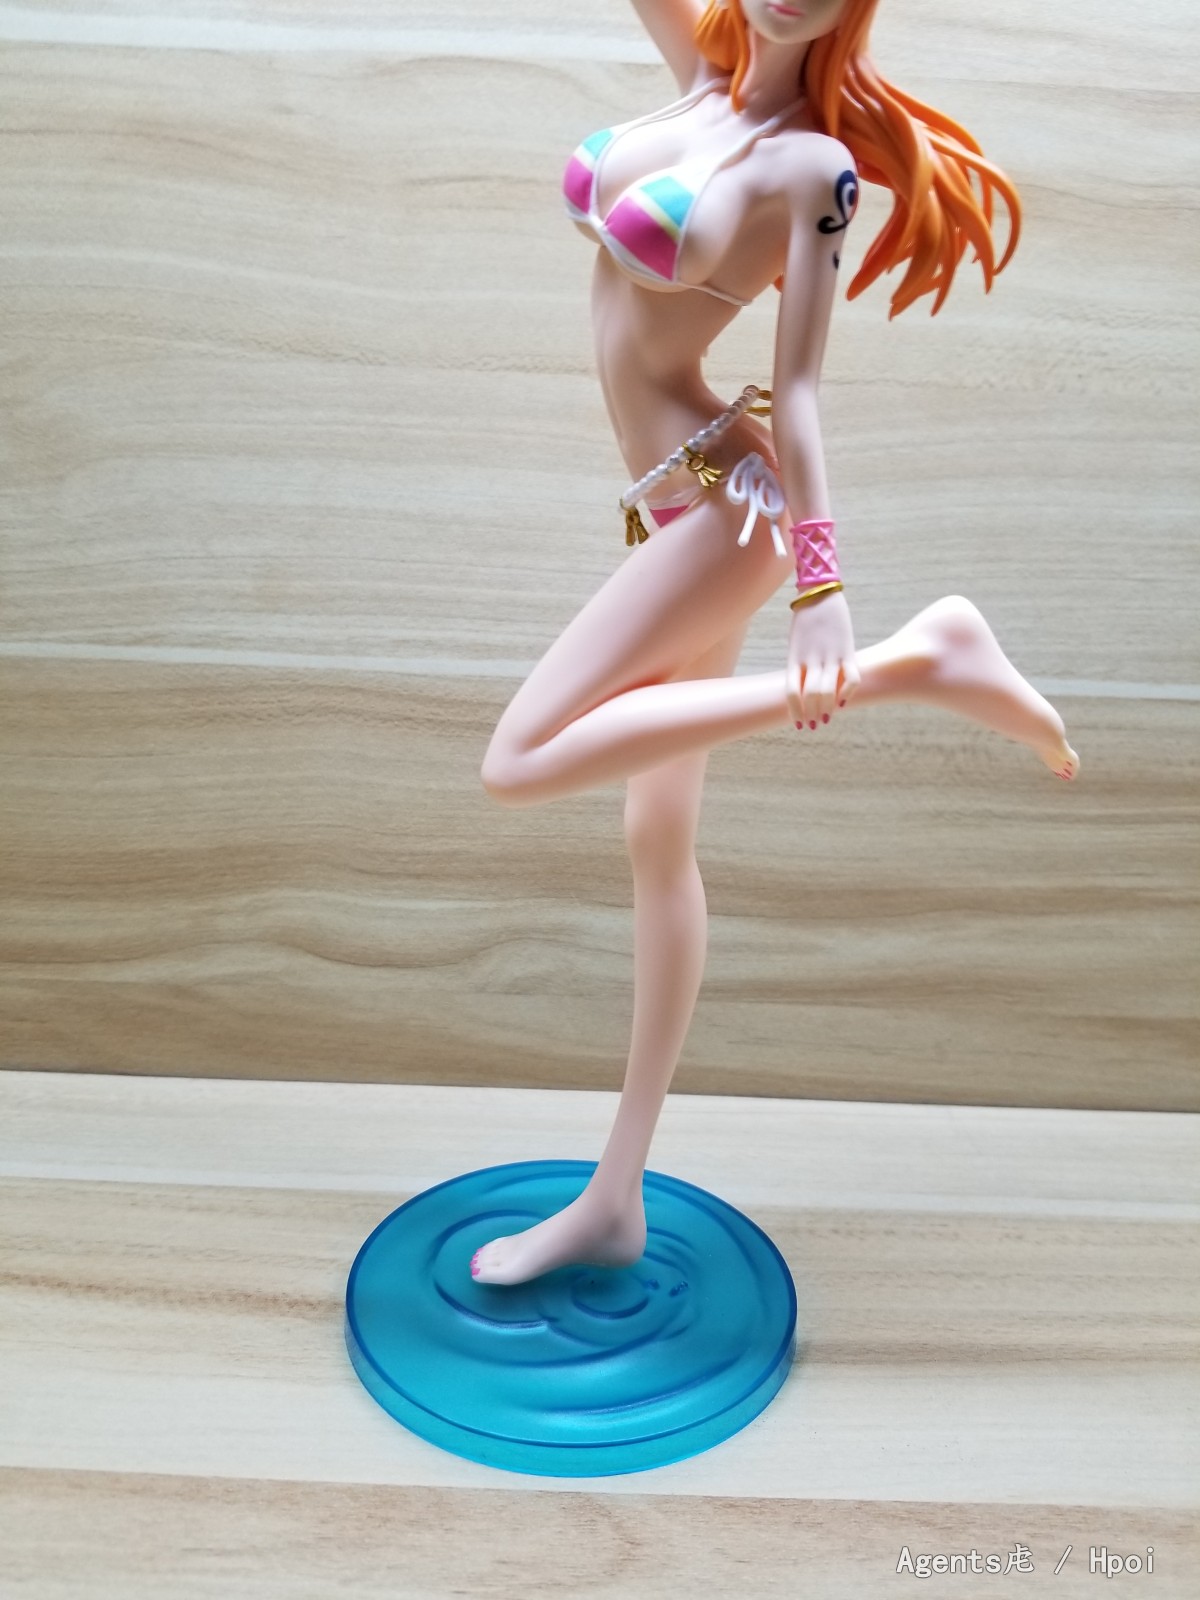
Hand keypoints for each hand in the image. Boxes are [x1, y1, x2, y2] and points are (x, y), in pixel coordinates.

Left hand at [785, 588, 860, 729]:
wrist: (819, 594)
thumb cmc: (804, 621)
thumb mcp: (795, 645)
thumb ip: (799, 666)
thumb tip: (804, 690)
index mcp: (795, 659)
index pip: (792, 693)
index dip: (795, 712)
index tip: (798, 724)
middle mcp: (812, 659)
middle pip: (812, 696)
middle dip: (813, 714)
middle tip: (814, 724)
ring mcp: (831, 655)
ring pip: (829, 690)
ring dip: (827, 709)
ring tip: (826, 718)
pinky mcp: (847, 650)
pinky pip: (852, 678)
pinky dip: (848, 693)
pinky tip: (843, 702)